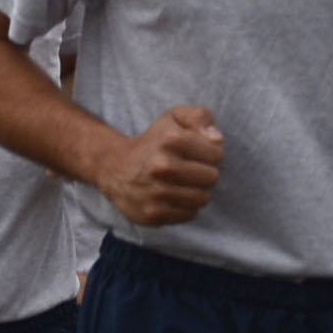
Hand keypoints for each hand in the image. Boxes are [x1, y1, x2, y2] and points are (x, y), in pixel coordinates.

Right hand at [97, 105, 225, 225]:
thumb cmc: (152, 142)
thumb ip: (200, 117)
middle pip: (212, 177)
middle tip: (190, 170)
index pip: (216, 154)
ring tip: (183, 184)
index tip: (197, 154)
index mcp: (171, 140)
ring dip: (197, 191)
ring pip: (203, 198)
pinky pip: (189, 214)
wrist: (114, 168)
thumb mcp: (174, 117)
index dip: (210, 153)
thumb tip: (217, 139)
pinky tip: (173, 196)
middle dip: (205, 173)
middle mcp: (163, 166)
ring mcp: (157, 192)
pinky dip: (185, 207)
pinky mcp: (154, 213)